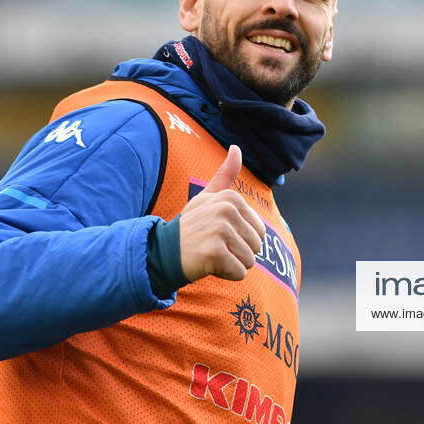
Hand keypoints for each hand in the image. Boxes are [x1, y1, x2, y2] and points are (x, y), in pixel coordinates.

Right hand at [179, 145, 265, 281]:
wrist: (163, 251)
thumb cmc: (190, 227)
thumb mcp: (206, 198)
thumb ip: (224, 175)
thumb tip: (237, 148)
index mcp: (231, 198)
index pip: (260, 232)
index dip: (241, 240)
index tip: (218, 235)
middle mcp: (227, 211)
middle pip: (257, 247)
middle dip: (238, 254)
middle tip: (214, 246)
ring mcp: (221, 231)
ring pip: (250, 261)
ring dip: (232, 265)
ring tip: (211, 255)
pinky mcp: (215, 252)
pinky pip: (239, 273)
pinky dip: (226, 275)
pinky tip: (208, 265)